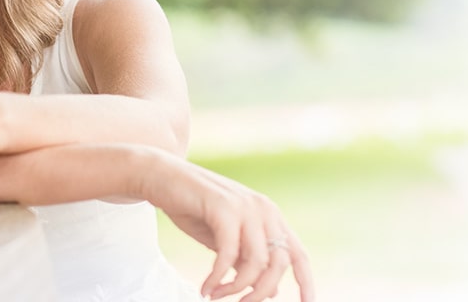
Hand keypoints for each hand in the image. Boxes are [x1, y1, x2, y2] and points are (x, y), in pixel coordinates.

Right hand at [142, 154, 314, 301]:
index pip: (298, 254)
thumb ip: (248, 260)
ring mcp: (245, 206)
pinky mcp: (223, 208)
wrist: (161, 176)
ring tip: (215, 295)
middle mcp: (263, 209)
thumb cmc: (192, 208)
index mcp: (269, 215)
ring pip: (256, 263)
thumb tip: (271, 291)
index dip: (306, 284)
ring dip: (236, 288)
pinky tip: (206, 287)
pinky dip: (217, 277)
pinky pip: (228, 255)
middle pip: (278, 265)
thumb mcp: (225, 239)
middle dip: (259, 293)